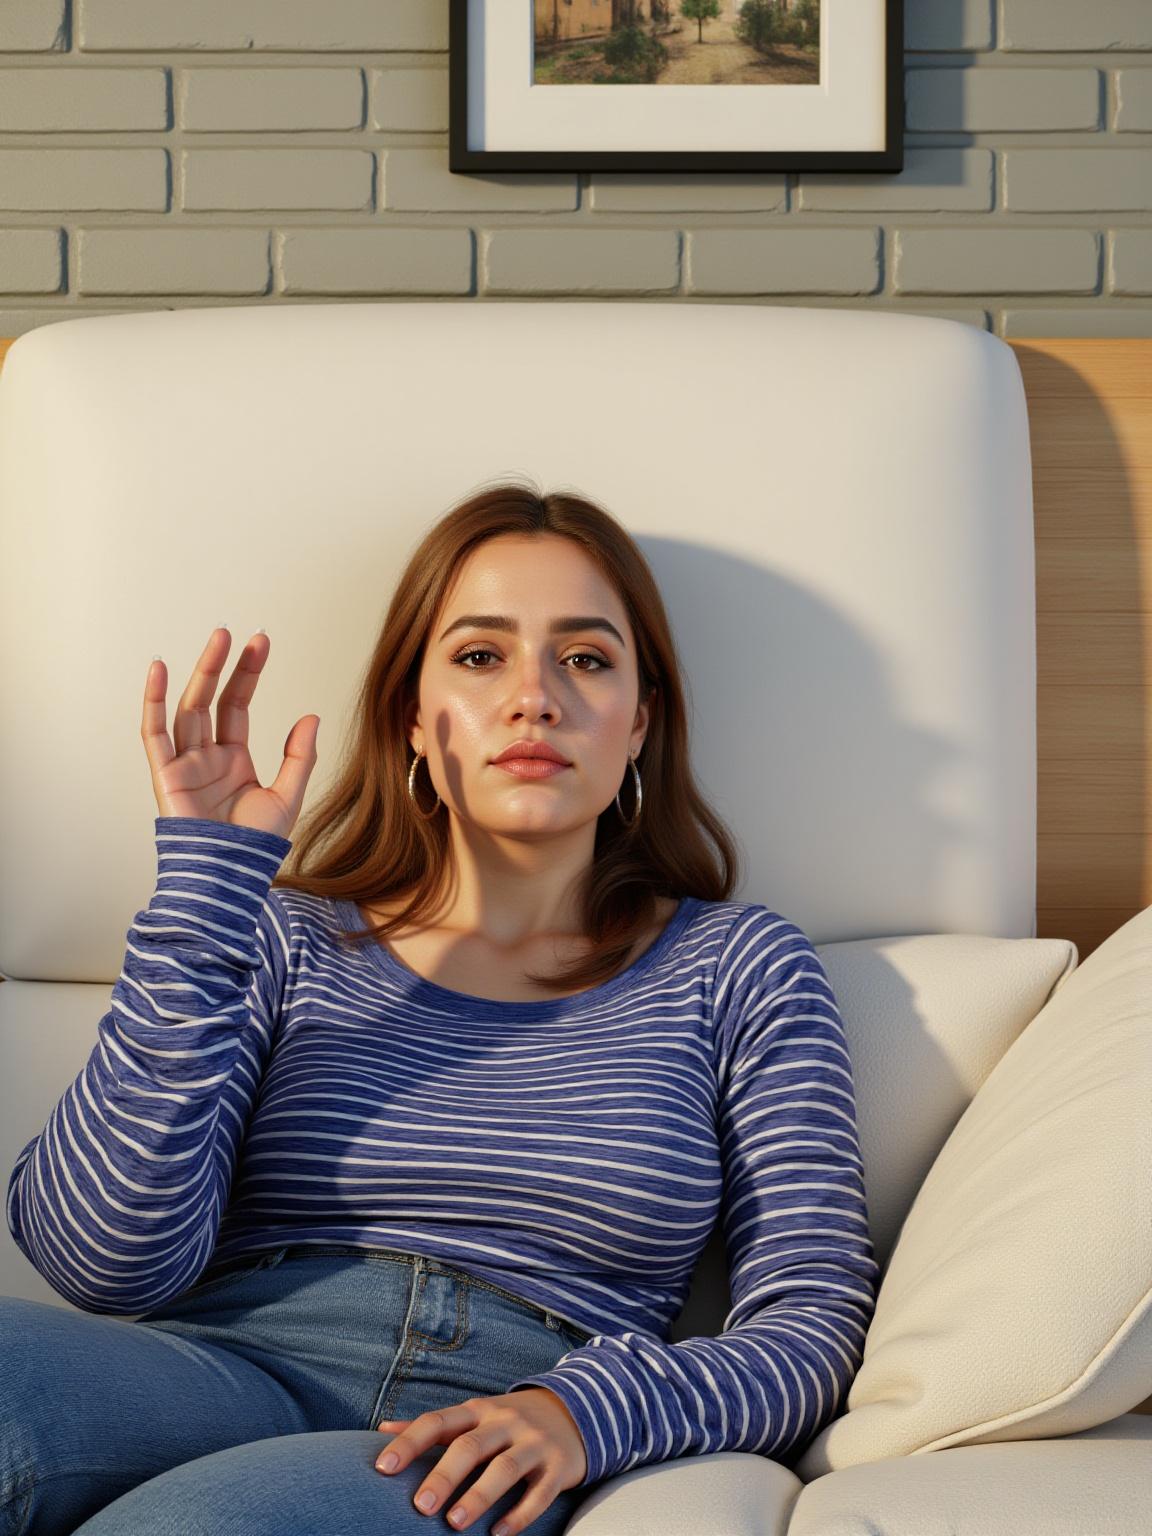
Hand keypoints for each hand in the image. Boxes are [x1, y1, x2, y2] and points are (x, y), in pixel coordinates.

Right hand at [142, 625, 319, 838]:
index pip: (237, 706)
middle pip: (213, 700)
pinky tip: (159, 670)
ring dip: (200, 673)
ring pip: (188, 707)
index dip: (248, 674)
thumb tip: (312, 716)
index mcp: (233, 759)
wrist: (229, 874)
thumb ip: (299, 756)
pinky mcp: (165, 774)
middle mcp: (206, 756)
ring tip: (217, 639)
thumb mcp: (288, 796)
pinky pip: (154, 733)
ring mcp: (184, 763)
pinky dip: (153, 702)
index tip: (261, 643)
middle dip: (225, 666)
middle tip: (238, 633)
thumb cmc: (254, 845)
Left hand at [374, 1388, 586, 1535]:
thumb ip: (432, 1426)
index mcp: (477, 1411)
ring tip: (455, 1523)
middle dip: (444, 1476)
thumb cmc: (507, 1421)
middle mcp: (504, 1422)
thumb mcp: (473, 1416)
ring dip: (479, 1496)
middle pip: (471, 1446)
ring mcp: (533, 1442)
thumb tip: (382, 1431)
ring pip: (506, 1467)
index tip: (382, 1469)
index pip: (437, 1422)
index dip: (409, 1443)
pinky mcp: (558, 1466)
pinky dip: (520, 1514)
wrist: (573, 1411)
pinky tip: (498, 1533)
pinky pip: (541, 1491)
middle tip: (420, 1507)